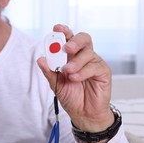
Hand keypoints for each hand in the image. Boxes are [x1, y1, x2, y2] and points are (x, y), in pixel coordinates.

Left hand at [37, 24, 113, 142]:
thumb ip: (49, 71)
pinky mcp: (103, 72)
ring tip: (67, 71)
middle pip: (83, 39)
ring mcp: (94, 63)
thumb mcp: (56, 84)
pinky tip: (75, 78)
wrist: (83, 113)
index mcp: (71, 56)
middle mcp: (84, 56)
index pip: (69, 38)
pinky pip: (94, 67)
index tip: (57, 28)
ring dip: (75, 61)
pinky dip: (82, 72)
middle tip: (66, 48)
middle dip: (74, 40)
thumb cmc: (71, 96)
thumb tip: (40, 59)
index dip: (64, 31)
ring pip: (88, 53)